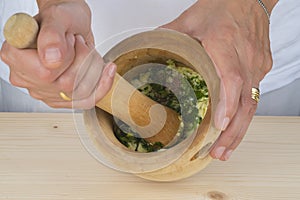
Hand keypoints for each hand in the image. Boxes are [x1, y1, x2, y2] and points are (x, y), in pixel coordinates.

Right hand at [0, 0, 115, 108]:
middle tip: (78, 42)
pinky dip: (102, 84)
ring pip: (80, 92)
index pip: (46, 73)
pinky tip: (107, 69)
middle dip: (83, 59)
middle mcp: (26, 77)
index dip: (67, 56)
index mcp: (15, 56)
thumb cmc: (62, 20)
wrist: (72, 27)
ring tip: (85, 51)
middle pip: (66, 85)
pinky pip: (88, 100)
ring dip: (93, 68)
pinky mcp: (61, 99)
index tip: (69, 39)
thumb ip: (52, 36)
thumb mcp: (58, 17)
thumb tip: (52, 60)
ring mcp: (43, 91)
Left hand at [162, 0, 277, 159]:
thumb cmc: (223, 6)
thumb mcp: (191, 19)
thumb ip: (169, 35)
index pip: (232, 78)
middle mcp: (246, 57)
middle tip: (218, 152)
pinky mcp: (262, 68)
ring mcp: (257, 64)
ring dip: (240, 129)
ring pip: (253, 103)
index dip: (228, 103)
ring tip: (224, 149)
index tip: (221, 125)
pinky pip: (254, 96)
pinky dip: (243, 115)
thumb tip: (149, 48)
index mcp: (225, 43)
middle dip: (233, 131)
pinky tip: (232, 129)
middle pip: (245, 100)